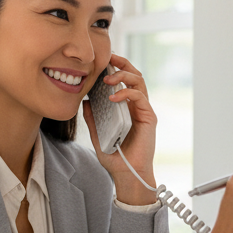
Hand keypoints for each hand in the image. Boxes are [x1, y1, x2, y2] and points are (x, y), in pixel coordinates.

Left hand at [82, 52, 157, 202]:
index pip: (123, 80)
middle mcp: (136, 105)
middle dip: (122, 63)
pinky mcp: (149, 117)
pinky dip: (126, 93)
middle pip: (134, 75)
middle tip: (108, 58)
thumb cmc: (114, 155)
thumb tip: (83, 101)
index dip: (115, 67)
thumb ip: (92, 118)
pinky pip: (140, 97)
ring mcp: (144, 110)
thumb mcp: (97, 134)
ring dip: (123, 75)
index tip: (102, 60)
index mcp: (125, 106)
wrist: (126, 173)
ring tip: (108, 79)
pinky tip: (112, 97)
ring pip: (139, 81)